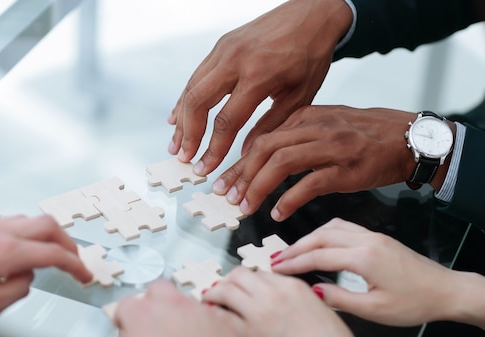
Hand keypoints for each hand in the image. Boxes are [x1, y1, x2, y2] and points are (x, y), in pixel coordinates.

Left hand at [0, 211, 91, 323]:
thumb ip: (17, 290)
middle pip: (47, 226)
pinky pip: (2, 219)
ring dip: (43, 234)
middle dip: (67, 242)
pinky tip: (10, 241)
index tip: (84, 275)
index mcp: (7, 252)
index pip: (54, 254)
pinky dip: (16, 229)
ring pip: (27, 219)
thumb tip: (27, 278)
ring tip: (46, 252)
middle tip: (74, 259)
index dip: (75, 265)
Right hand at [106, 279, 262, 336]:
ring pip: (187, 302)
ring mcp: (200, 313)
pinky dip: (205, 329)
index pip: (126, 303)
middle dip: (154, 301)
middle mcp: (172, 306)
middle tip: (153, 322)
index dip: (125, 317)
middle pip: (159, 288)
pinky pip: (211, 319)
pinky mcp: (223, 326)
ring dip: (181, 315)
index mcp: (142, 313)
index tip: (127, 325)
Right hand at [169, 0, 352, 175]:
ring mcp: (224, 49)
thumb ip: (270, 126)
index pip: (226, 121)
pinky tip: (179, 115)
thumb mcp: (299, 96)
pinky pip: (196, 75)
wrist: (313, 12)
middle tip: (184, 157)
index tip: (206, 167)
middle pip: (198, 102)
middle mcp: (236, 60)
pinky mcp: (221, 45)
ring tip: (176, 143)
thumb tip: (246, 153)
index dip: (213, 149)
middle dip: (188, 135)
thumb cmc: (311, 54)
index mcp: (258, 75)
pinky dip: (185, 97)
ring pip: (192, 87)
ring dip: (182, 119)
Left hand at [203, 268, 361, 336]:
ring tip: (210, 297)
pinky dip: (214, 314)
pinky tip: (211, 315)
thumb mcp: (321, 308)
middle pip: (239, 275)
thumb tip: (287, 299)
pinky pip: (222, 317)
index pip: (261, 272)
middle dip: (228, 280)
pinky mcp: (250, 335)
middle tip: (222, 287)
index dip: (249, 279)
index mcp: (293, 286)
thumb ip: (300, 298)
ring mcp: (260, 313)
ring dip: (215, 292)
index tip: (242, 284)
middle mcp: (274, 294)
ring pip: (226, 291)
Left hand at [214, 106, 416, 220]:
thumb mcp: (325, 125)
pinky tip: (278, 212)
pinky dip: (289, 199)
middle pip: (264, 148)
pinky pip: (310, 184)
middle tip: (227, 196)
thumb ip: (295, 137)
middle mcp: (315, 127)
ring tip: (246, 206)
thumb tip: (261, 157)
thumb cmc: (365, 135)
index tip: (224, 181)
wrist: (409, 139)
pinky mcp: (347, 169)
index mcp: (306, 115)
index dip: (238, 163)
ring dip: (258, 187)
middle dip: (240, 175)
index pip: (261, 138)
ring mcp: (332, 147)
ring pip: (281, 163)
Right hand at [271, 218, 455, 325]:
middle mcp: (367, 241)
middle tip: (276, 259)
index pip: (318, 256)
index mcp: (365, 258)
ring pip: (331, 228)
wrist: (446, 291)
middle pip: (320, 236)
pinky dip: (324, 233)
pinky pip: (343, 228)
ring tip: (292, 251)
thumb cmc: (416, 303)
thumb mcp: (375, 311)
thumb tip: (313, 291)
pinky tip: (318, 243)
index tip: (275, 268)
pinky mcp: (378, 238)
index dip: (293, 262)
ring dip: (308, 237)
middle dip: (295, 247)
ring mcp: (373, 236)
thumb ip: (341, 300)